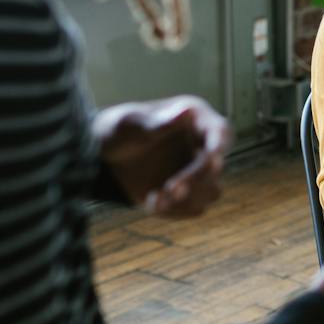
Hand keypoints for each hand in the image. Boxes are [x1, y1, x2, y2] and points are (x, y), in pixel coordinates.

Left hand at [94, 96, 230, 217]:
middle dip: (194, 180)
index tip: (211, 159)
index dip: (220, 146)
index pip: (220, 132)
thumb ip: (158, 122)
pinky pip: (194, 209)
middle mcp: (202, 146)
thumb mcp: (131, 124)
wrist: (103, 159)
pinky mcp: (187, 194)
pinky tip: (153, 203)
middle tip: (170, 189)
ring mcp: (196, 172)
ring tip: (157, 199)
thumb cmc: (117, 132)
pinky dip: (176, 211)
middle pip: (215, 168)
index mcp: (195, 120)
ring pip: (211, 191)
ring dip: (188, 199)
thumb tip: (186, 112)